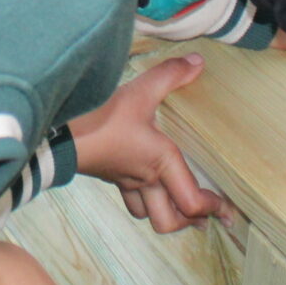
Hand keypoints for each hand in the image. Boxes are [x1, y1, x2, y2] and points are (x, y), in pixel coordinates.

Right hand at [66, 54, 228, 233]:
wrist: (60, 133)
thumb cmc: (102, 118)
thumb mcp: (140, 91)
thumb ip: (170, 75)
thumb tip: (198, 63)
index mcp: (161, 163)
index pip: (192, 201)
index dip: (211, 208)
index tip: (225, 209)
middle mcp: (145, 179)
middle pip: (169, 222)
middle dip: (188, 222)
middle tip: (203, 216)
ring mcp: (125, 181)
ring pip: (148, 215)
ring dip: (165, 214)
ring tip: (178, 206)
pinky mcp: (109, 176)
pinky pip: (130, 199)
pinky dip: (143, 202)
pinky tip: (146, 188)